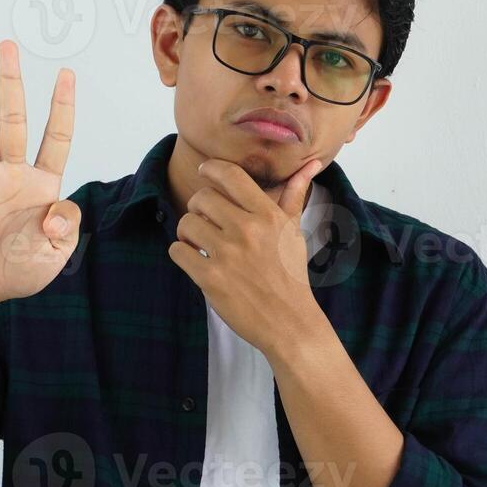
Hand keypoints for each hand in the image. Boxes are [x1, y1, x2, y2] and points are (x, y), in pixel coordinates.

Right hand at [0, 39, 79, 310]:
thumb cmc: (21, 268)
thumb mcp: (56, 255)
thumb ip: (64, 229)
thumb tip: (56, 211)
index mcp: (42, 184)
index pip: (56, 136)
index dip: (62, 106)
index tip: (66, 72)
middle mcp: (12, 174)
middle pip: (13, 120)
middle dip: (10, 83)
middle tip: (6, 46)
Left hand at [166, 157, 325, 354]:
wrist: (289, 321)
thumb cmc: (290, 275)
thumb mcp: (293, 232)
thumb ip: (294, 195)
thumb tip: (308, 165)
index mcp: (267, 216)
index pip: (230, 175)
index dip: (210, 169)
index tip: (204, 172)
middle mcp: (247, 230)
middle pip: (201, 198)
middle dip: (198, 208)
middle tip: (205, 221)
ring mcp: (227, 255)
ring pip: (185, 223)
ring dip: (188, 233)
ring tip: (200, 243)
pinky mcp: (210, 278)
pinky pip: (177, 251)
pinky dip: (182, 254)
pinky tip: (196, 261)